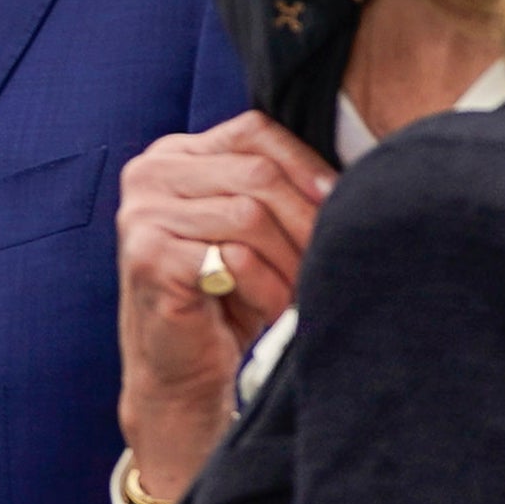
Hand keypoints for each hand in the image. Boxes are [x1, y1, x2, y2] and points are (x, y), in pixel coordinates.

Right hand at [112, 112, 335, 503]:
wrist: (182, 371)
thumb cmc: (228, 297)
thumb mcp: (252, 228)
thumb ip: (278, 187)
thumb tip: (362, 167)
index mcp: (174, 154)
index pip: (254, 131)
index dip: (307, 165)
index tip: (342, 202)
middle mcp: (149, 175)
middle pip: (256, 175)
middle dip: (307, 221)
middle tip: (332, 259)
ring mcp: (142, 215)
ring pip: (249, 215)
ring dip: (290, 261)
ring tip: (303, 292)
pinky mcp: (149, 257)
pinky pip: (233, 257)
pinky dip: (266, 288)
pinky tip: (273, 311)